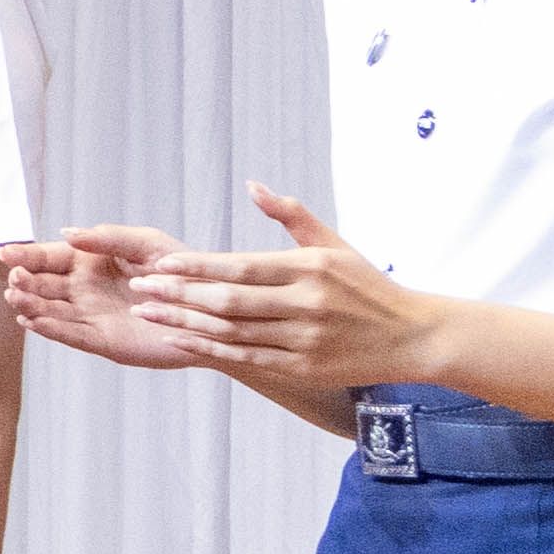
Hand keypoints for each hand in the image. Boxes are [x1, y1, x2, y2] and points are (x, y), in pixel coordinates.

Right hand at [7, 225, 201, 368]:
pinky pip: (71, 335)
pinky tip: (31, 321)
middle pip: (44, 285)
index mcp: (91, 261)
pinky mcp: (103, 342)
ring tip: (17, 298)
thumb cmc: (181, 270)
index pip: (50, 257)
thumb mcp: (147, 243)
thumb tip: (66, 232)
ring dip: (31, 305)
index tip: (7, 254)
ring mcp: (91, 316)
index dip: (27, 255)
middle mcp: (85, 289)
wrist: (212, 310)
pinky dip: (50, 329)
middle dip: (26, 281)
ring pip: (51, 311)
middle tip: (16, 278)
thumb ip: (108, 237)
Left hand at [126, 188, 442, 389]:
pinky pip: (248, 358)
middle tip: (139, 286)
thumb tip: (252, 186)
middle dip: (180, 293)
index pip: (242, 266)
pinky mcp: (304, 367)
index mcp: (310, 268)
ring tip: (147, 312)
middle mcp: (306, 303)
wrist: (413, 336)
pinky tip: (180, 339)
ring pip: (233, 331)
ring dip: (185, 322)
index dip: (198, 265)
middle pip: (230, 300)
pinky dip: (211, 350)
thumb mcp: (334, 244)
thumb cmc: (366, 286)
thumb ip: (291, 215)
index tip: (160, 262)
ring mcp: (305, 339)